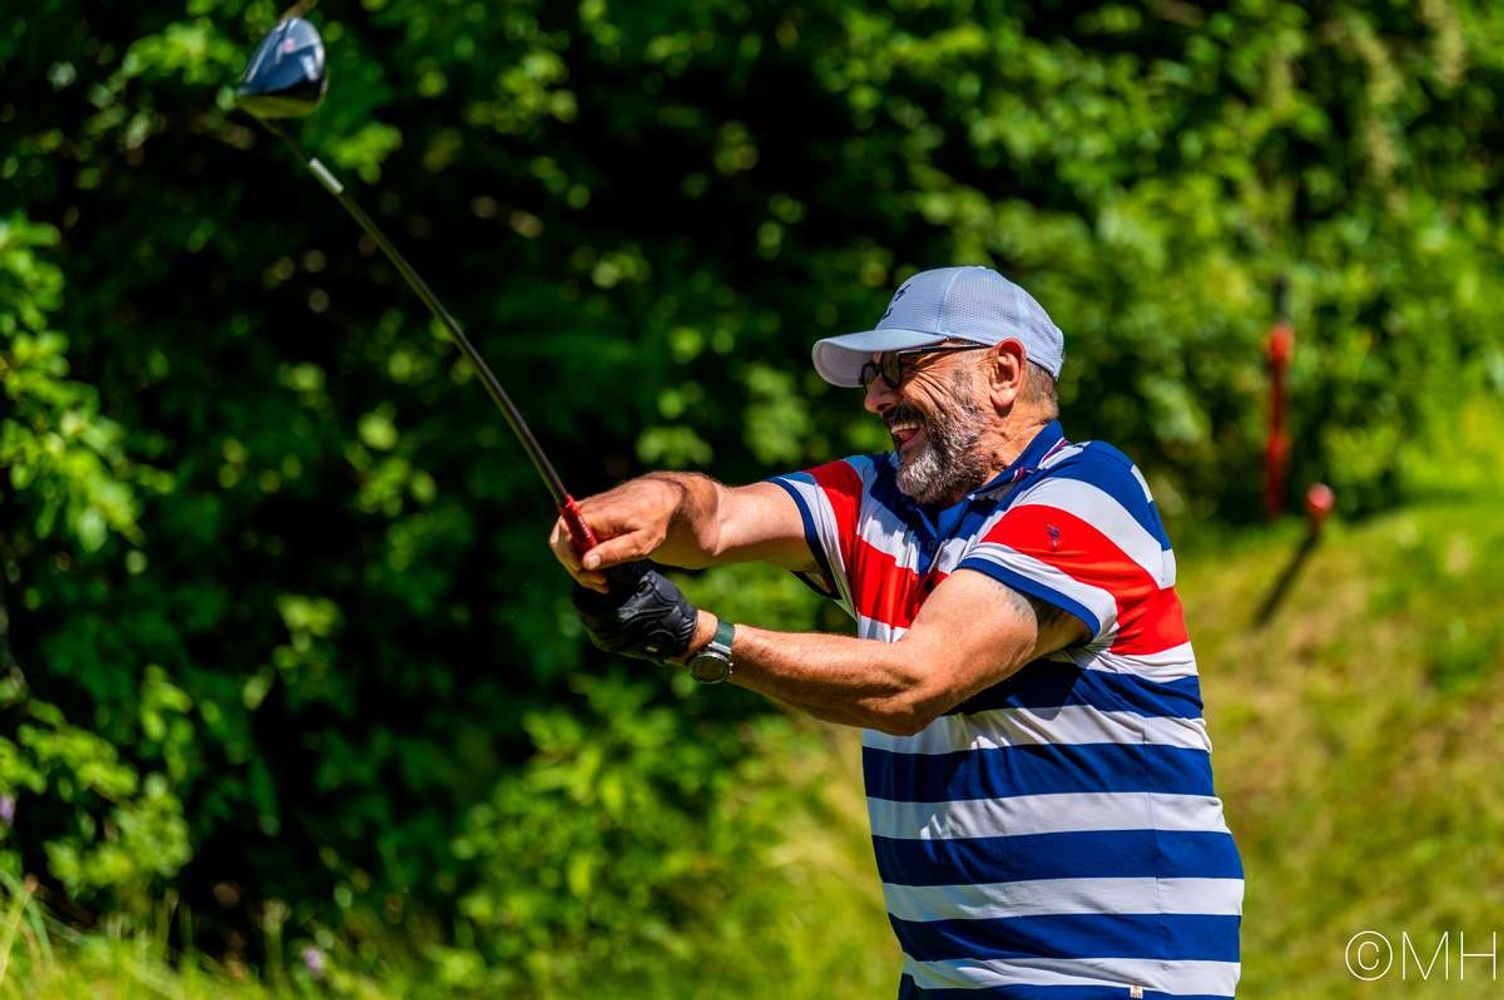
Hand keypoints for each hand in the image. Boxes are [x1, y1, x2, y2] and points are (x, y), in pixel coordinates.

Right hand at [549, 476, 686, 592]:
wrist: (657, 500)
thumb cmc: (652, 520)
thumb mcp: (640, 541)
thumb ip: (613, 552)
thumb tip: (586, 563)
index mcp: (593, 515)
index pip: (565, 536)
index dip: (570, 558)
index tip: (588, 573)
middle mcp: (581, 511)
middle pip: (561, 544)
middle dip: (576, 569)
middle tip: (601, 583)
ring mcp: (580, 515)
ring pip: (565, 547)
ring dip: (579, 568)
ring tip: (602, 582)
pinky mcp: (583, 521)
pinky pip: (573, 544)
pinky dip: (583, 561)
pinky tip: (599, 574)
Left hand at [571, 562, 699, 660]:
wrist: (682, 635)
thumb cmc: (667, 606)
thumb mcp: (644, 582)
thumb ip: (620, 571)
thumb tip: (600, 554)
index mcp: (608, 618)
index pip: (582, 594)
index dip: (587, 577)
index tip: (593, 565)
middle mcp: (602, 634)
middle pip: (583, 605)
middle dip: (589, 588)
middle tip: (598, 573)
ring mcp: (605, 642)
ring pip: (589, 615)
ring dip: (595, 600)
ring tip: (606, 584)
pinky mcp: (610, 645)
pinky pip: (597, 624)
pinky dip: (601, 610)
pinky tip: (613, 599)